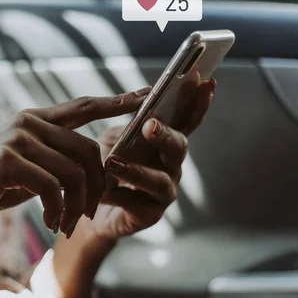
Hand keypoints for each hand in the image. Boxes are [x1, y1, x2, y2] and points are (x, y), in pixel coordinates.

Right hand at [0, 90, 151, 236]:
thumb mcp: (23, 167)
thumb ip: (51, 158)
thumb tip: (88, 166)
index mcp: (32, 120)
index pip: (82, 106)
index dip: (115, 101)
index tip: (145, 95)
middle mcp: (26, 123)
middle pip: (88, 149)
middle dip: (96, 187)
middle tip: (88, 215)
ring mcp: (16, 139)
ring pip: (74, 172)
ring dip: (77, 205)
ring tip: (67, 225)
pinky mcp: (6, 162)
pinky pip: (53, 188)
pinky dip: (59, 211)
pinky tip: (52, 223)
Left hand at [77, 79, 215, 241]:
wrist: (89, 205)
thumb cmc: (105, 166)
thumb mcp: (113, 139)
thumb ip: (128, 124)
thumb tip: (142, 98)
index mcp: (165, 142)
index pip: (186, 121)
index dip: (198, 104)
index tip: (207, 83)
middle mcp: (170, 165)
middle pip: (178, 148)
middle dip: (166, 135)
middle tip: (149, 126)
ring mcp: (164, 191)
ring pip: (159, 180)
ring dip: (137, 170)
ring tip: (111, 163)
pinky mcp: (150, 214)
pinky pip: (138, 204)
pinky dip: (119, 195)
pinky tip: (102, 191)